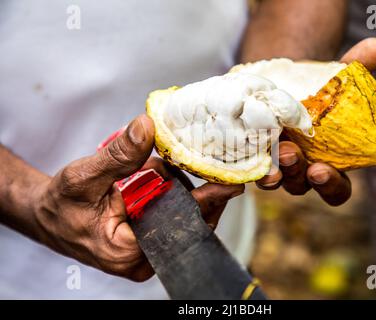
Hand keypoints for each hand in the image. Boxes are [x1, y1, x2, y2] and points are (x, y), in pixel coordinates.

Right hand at [33, 114, 243, 281]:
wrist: (48, 217)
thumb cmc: (61, 203)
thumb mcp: (83, 176)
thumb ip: (118, 155)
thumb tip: (148, 125)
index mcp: (127, 252)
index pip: (180, 226)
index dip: (207, 202)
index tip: (231, 184)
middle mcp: (143, 260)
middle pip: (188, 224)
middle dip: (187, 189)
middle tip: (175, 163)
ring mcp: (147, 254)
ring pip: (183, 219)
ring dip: (176, 189)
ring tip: (154, 170)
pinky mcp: (149, 243)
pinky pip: (173, 218)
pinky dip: (170, 194)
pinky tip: (156, 178)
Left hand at [256, 38, 375, 205]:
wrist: (281, 86)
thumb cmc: (318, 92)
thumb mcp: (337, 81)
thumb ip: (356, 69)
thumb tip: (375, 46)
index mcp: (328, 165)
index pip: (334, 190)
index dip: (329, 186)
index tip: (320, 171)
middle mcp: (300, 172)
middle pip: (299, 185)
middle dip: (294, 172)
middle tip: (289, 154)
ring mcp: (274, 166)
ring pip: (272, 179)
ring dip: (269, 170)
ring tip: (268, 148)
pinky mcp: (251, 155)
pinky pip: (247, 164)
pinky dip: (245, 156)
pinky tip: (240, 142)